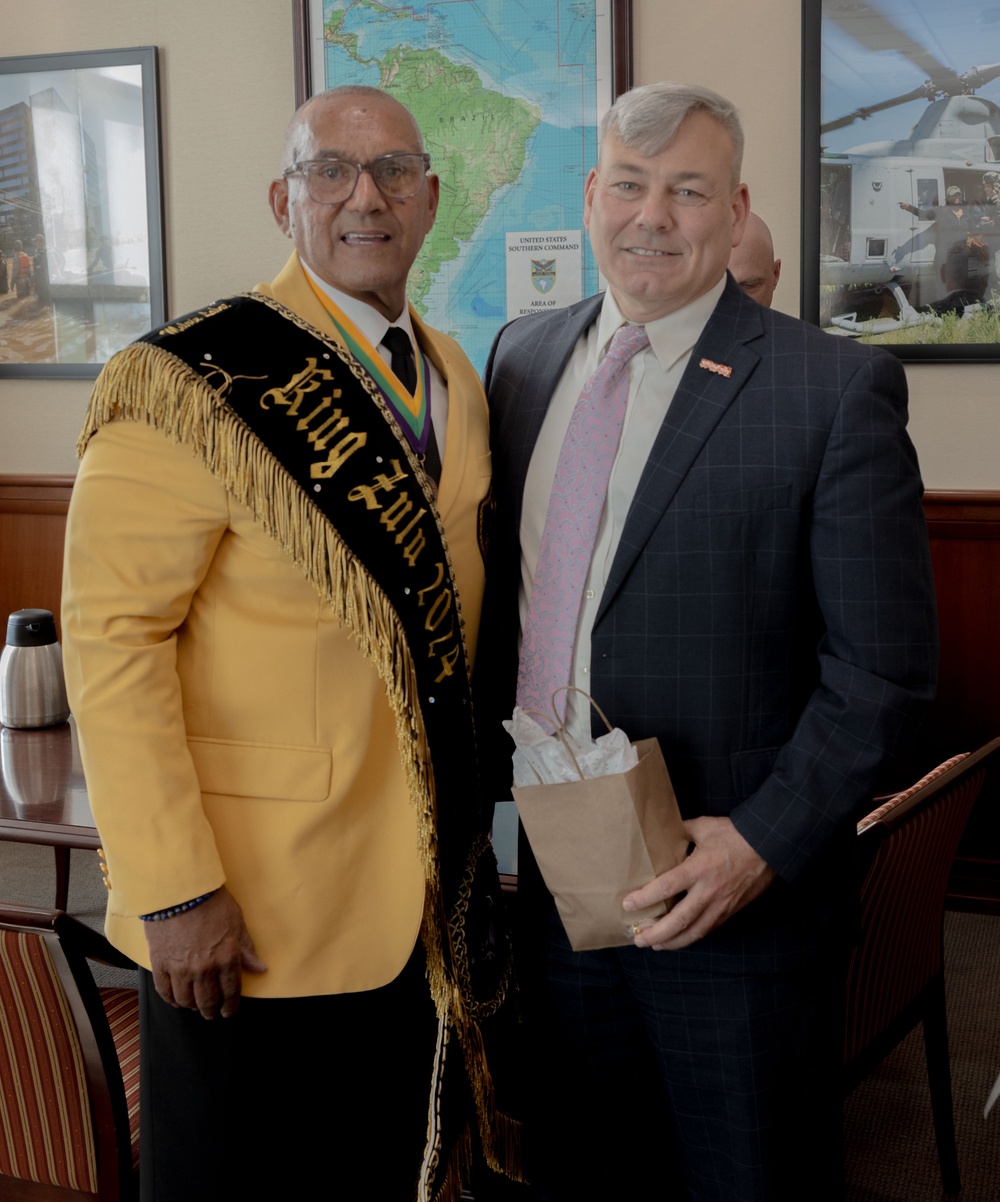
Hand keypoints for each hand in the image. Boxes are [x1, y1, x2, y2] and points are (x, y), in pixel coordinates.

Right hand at [143, 885, 266, 1018]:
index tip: (229, 1010)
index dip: (231, 1005)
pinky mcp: (161, 964)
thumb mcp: (237, 923)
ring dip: (192, 1006)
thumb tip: (260, 968)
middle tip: (212, 1013)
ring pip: (186, 1000)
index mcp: (226, 959)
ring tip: (195, 1006)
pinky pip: (165, 991)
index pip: (231, 991)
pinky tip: (176, 1000)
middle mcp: (204, 969)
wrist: (180, 891)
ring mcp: (181, 969)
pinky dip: (171, 999)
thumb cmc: (212, 902)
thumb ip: (246, 949)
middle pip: (208, 1001)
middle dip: (212, 1010)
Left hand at [622, 816, 775, 950]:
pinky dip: (691, 938)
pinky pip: (708, 930)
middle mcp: (709, 891)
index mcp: (699, 868)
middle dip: (656, 933)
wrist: (768, 846)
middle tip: (638, 939)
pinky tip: (679, 939)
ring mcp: (721, 905)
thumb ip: (680, 831)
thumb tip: (661, 831)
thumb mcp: (704, 826)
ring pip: (694, 932)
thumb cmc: (734, 835)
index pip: (667, 887)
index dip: (646, 898)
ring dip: (672, 942)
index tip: (628, 904)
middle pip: (678, 920)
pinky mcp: (730, 911)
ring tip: (654, 945)